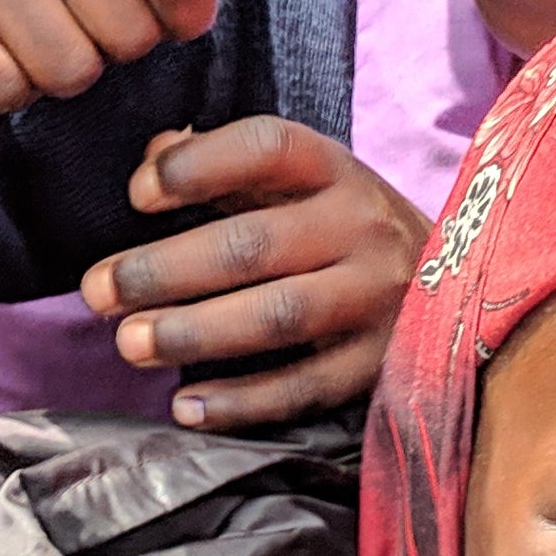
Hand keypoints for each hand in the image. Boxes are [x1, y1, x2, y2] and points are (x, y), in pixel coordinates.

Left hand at [81, 118, 426, 428]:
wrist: (458, 286)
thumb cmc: (341, 229)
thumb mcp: (295, 185)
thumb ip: (221, 167)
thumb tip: (151, 156)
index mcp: (334, 169)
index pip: (266, 148)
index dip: (197, 166)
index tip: (136, 195)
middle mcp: (363, 226)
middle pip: (254, 245)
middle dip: (165, 269)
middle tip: (96, 292)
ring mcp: (378, 298)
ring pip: (278, 315)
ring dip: (194, 332)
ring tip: (129, 343)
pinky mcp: (383, 365)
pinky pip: (305, 388)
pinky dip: (241, 400)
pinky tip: (185, 406)